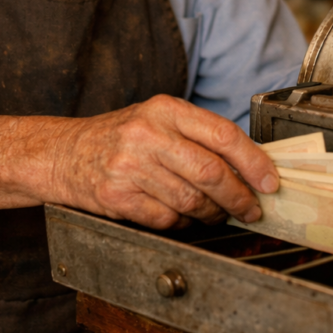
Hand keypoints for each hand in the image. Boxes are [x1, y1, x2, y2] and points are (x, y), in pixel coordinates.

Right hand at [51, 95, 278, 229]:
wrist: (63, 153)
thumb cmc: (120, 137)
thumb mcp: (158, 119)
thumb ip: (198, 136)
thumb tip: (250, 165)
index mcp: (165, 109)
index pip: (223, 135)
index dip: (253, 162)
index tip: (269, 181)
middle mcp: (147, 134)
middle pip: (211, 172)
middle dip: (240, 197)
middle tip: (251, 209)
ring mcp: (129, 167)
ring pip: (191, 200)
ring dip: (213, 213)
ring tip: (218, 214)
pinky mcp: (116, 197)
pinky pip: (166, 219)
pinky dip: (183, 223)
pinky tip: (185, 218)